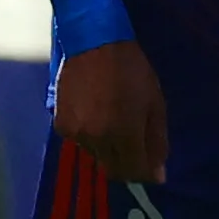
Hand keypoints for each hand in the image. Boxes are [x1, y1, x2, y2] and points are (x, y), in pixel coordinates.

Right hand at [49, 37, 166, 186]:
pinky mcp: (60, 125)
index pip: (134, 172)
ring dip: (107, 148)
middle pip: (113, 169)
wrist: (93, 43)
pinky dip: (90, 136)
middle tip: (133, 141)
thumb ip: (157, 142)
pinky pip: (79, 141)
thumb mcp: (155, 103)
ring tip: (112, 119)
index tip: (150, 164)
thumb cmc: (132, 70)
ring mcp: (75, 134)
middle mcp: (97, 140)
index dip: (144, 172)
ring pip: (96, 156)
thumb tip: (158, 175)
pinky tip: (95, 114)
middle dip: (126, 162)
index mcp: (124, 134)